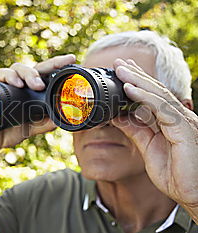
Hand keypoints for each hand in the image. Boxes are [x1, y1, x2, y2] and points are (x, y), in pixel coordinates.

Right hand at [0, 54, 76, 156]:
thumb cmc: (11, 130)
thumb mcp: (32, 128)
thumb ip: (45, 124)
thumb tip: (62, 119)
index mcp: (32, 90)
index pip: (45, 74)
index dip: (57, 65)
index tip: (71, 59)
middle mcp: (20, 84)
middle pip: (34, 68)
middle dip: (49, 64)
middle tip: (61, 66)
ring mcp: (6, 84)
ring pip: (18, 68)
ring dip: (29, 73)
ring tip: (38, 85)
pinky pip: (0, 74)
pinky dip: (9, 76)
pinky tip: (17, 84)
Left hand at [111, 58, 197, 221]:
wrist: (192, 195)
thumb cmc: (175, 174)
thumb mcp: (148, 148)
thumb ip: (135, 131)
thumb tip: (117, 117)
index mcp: (171, 121)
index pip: (153, 96)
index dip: (138, 82)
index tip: (122, 71)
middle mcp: (179, 117)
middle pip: (155, 90)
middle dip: (136, 75)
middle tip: (118, 62)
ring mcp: (184, 122)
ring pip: (159, 95)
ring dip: (138, 80)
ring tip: (121, 69)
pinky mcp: (184, 129)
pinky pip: (161, 109)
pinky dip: (144, 97)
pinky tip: (130, 89)